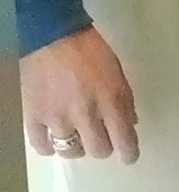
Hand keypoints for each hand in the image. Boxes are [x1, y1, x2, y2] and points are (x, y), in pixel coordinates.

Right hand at [20, 26, 138, 162]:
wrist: (50, 36)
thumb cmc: (89, 51)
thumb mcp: (117, 72)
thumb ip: (125, 100)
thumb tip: (131, 124)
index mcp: (111, 101)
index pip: (125, 141)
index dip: (129, 153)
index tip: (128, 156)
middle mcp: (86, 114)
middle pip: (99, 150)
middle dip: (103, 146)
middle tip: (100, 138)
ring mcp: (58, 118)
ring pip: (72, 151)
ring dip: (77, 146)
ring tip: (76, 135)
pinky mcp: (34, 117)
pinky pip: (43, 146)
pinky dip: (50, 146)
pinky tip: (54, 138)